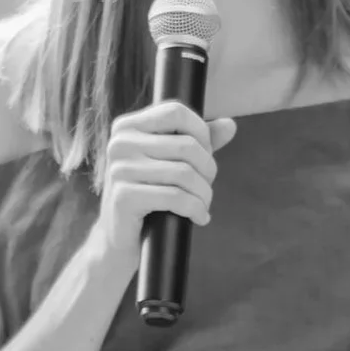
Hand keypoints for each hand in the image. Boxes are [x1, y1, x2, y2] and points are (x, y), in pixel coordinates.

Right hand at [89, 101, 233, 270]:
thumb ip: (198, 141)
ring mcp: (119, 170)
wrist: (120, 238)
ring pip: (184, 174)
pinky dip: (195, 209)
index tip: (206, 155)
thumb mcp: (172, 163)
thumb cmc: (149, 195)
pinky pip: (175, 198)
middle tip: (206, 187)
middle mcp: (120, 143)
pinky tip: (200, 218)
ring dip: (204, 194)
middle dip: (207, 169)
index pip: (176, 112)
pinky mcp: (124, 197)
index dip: (201, 133)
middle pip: (186, 145)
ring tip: (204, 205)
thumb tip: (230, 125)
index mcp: (128, 127)